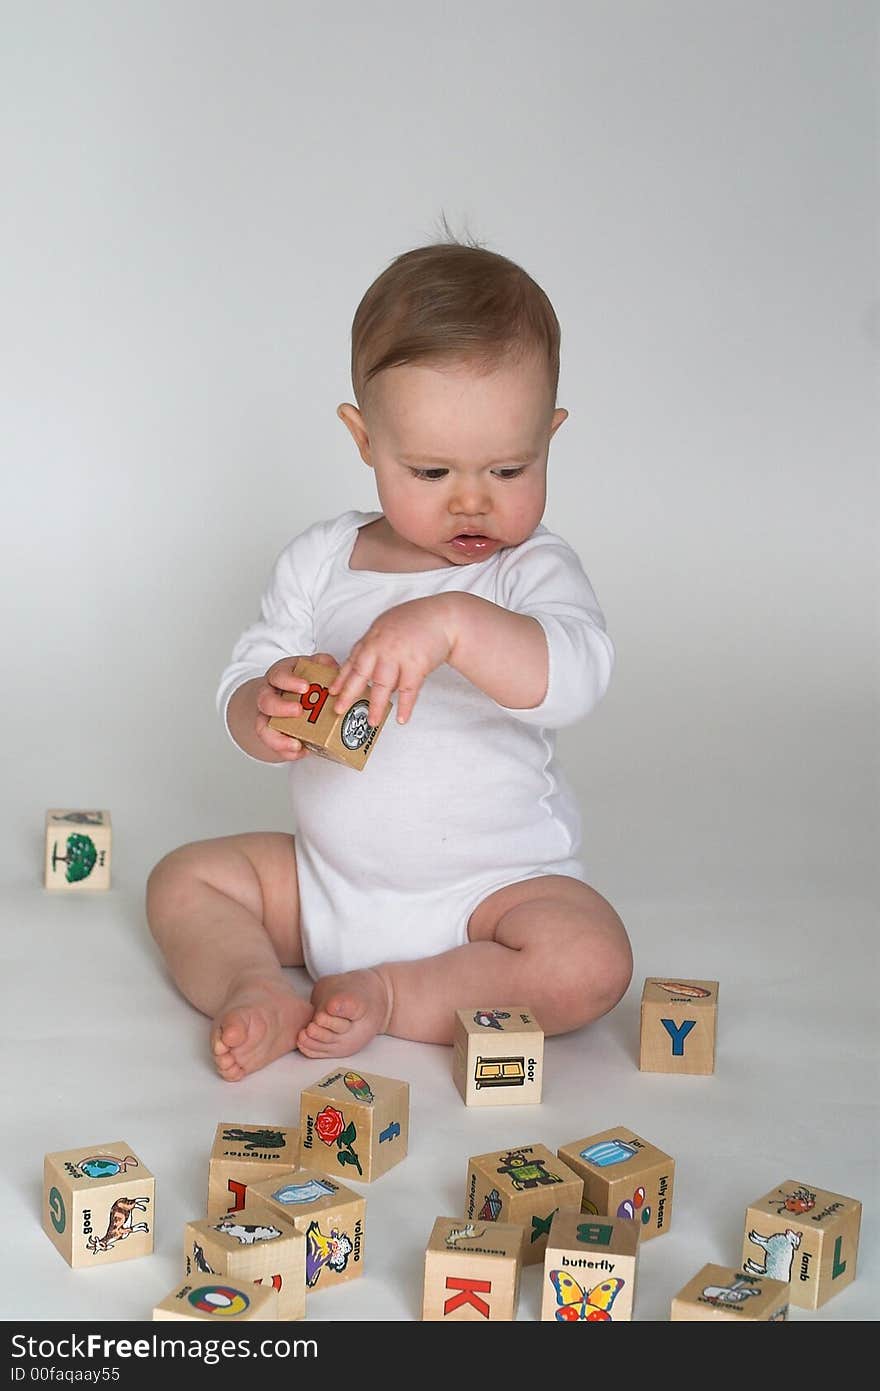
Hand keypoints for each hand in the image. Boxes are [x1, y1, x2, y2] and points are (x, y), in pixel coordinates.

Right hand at [256, 652, 338, 759]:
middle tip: (298, 712)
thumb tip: (333, 666)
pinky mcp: (271, 733)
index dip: (290, 682)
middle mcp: (270, 695)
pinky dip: (286, 751)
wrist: (285, 695)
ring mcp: (267, 715)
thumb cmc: (300, 679)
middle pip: (265, 701)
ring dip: (278, 739)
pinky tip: (301, 752)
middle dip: (281, 708)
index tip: (305, 687)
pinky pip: (273, 745)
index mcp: (280, 676)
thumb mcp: (311, 667)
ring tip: (296, 745)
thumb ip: (322, 664)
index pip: (279, 676)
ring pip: (262, 728)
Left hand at [329, 596, 456, 725]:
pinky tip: (402, 718)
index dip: (341, 678)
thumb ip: (376, 646)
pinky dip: (405, 706)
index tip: (333, 692)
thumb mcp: (388, 626)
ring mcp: (398, 656)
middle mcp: (381, 646)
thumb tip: (372, 672)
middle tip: (339, 709)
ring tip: (372, 721)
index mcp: (373, 637)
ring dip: (376, 705)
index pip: (353, 660)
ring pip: (382, 685)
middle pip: (361, 674)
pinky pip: (409, 690)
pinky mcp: (417, 665)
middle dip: (348, 693)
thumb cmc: (417, 620)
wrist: (444, 617)